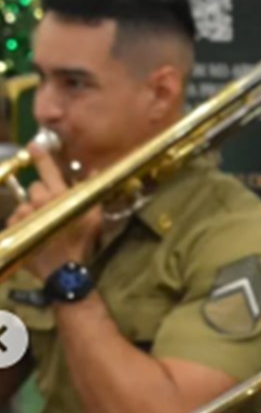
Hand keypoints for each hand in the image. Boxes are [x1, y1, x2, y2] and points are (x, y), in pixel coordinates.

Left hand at [5, 143, 100, 280]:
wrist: (62, 268)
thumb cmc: (81, 240)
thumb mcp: (94, 216)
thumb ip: (92, 191)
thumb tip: (96, 170)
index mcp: (59, 195)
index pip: (48, 170)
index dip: (42, 156)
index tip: (34, 145)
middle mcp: (39, 200)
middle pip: (35, 187)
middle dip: (42, 194)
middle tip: (52, 208)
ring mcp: (24, 213)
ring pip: (25, 203)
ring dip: (32, 210)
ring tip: (42, 224)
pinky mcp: (14, 226)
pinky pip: (16, 217)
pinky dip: (22, 222)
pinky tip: (33, 232)